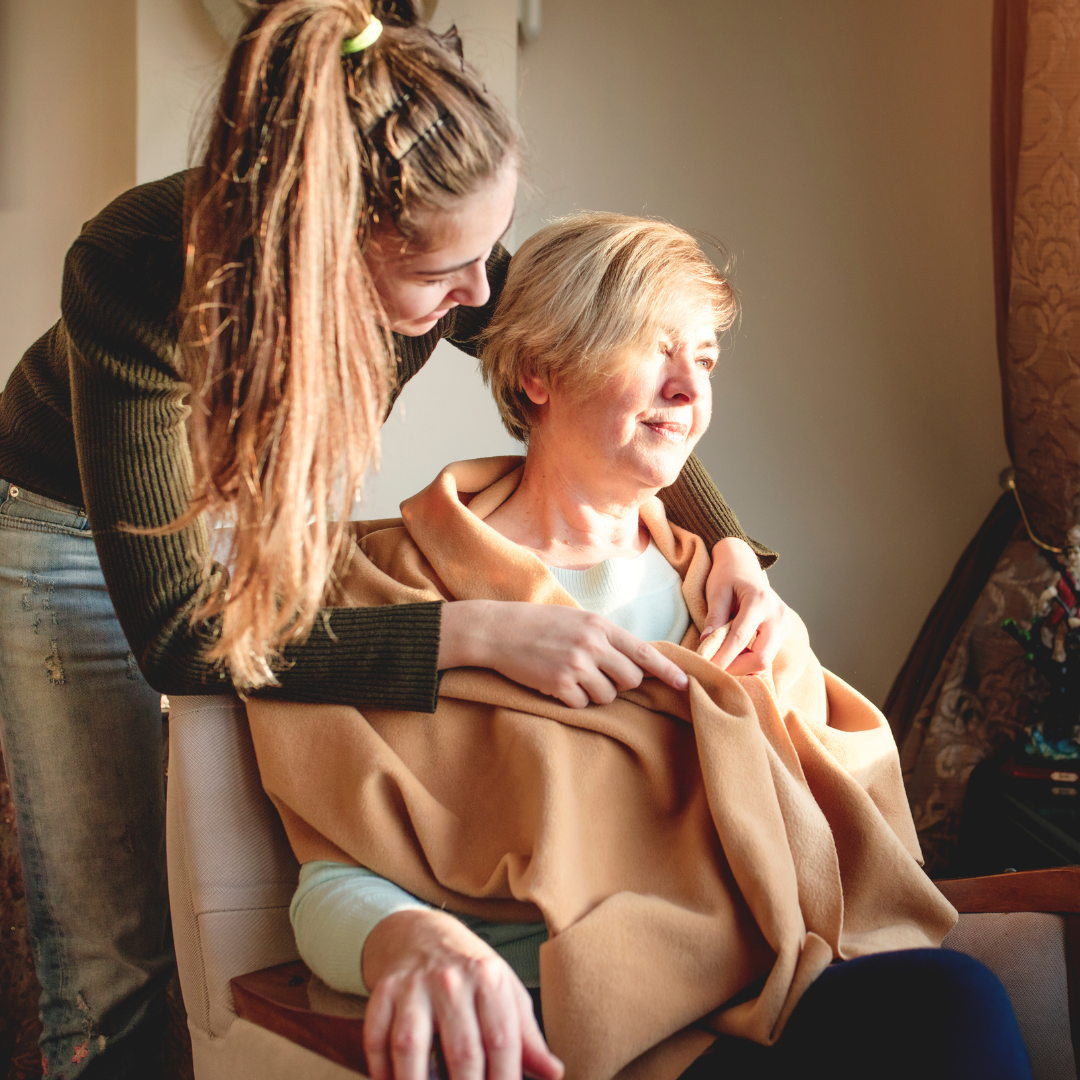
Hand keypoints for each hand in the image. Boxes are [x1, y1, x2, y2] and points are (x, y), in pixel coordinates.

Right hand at [362, 909, 563, 1079]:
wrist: (422, 933)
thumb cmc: (471, 973)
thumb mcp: (505, 991)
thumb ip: (527, 1036)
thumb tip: (555, 1073)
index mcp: (489, 978)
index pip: (502, 1040)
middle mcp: (451, 979)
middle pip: (461, 1050)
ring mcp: (413, 985)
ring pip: (412, 1046)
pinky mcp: (383, 991)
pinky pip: (377, 1038)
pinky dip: (381, 1070)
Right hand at [438, 600, 688, 707]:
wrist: (498, 630)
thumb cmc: (538, 624)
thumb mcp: (577, 620)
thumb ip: (605, 637)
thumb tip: (636, 662)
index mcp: (600, 626)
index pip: (644, 652)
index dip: (667, 671)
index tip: (684, 684)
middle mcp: (592, 644)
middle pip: (630, 680)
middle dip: (620, 684)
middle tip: (598, 676)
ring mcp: (575, 665)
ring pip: (607, 696)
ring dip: (593, 693)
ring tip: (571, 677)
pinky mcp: (558, 685)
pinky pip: (581, 705)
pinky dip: (572, 700)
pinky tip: (555, 684)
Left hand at [702, 538, 790, 674]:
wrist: (743, 564)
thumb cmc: (727, 575)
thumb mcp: (716, 592)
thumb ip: (714, 619)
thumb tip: (707, 646)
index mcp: (759, 601)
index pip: (740, 639)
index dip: (722, 657)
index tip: (706, 667)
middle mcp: (777, 614)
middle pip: (761, 658)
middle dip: (736, 668)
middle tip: (714, 668)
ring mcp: (785, 624)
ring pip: (766, 660)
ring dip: (743, 666)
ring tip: (722, 658)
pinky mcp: (784, 631)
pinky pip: (769, 654)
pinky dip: (750, 660)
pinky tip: (735, 654)